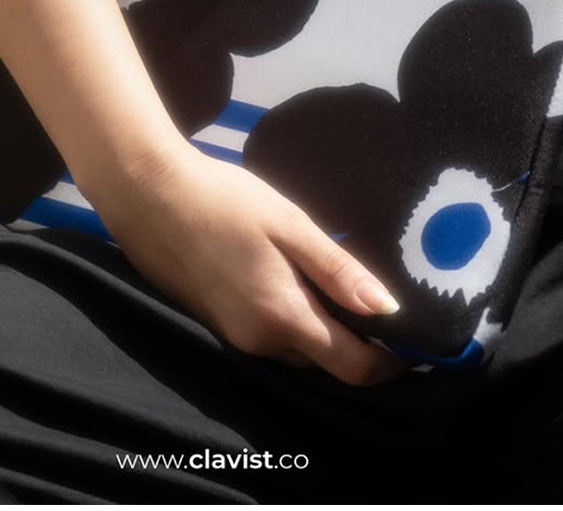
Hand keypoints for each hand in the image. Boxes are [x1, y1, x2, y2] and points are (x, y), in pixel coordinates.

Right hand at [83, 141, 407, 387]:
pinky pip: (268, 339)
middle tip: (375, 303)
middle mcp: (260, 342)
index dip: (389, 362)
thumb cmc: (225, 202)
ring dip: (322, 334)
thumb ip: (338, 270)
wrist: (149, 194)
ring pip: (295, 352)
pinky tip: (290, 284)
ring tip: (336, 291)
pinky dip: (291, 323)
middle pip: (324, 363)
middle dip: (356, 345)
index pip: (353, 368)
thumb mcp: (289, 225)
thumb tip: (388, 310)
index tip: (413, 341)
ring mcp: (233, 337)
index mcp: (284, 318)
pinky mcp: (216, 324)